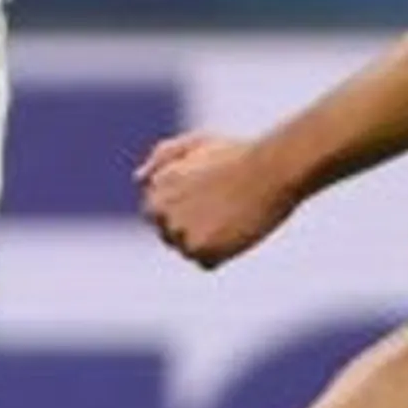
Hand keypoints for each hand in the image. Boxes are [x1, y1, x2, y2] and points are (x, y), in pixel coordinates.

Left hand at [138, 131, 301, 270]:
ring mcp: (178, 231)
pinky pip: (205, 263)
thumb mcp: (196, 144)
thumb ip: (164, 157)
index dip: (187, 207)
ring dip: (208, 241)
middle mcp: (161, 210)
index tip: (209, 196)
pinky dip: (222, 254)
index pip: (159, 215)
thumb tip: (138, 180)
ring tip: (230, 216)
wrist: (270, 170)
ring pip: (188, 250)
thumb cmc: (236, 155)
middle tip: (222, 206)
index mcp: (156, 187)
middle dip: (193, 226)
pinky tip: (236, 230)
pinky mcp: (200, 250)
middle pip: (171, 235)